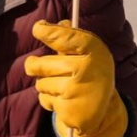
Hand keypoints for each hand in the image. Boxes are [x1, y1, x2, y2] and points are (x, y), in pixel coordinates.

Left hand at [25, 20, 127, 136]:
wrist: (103, 111)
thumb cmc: (90, 74)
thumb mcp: (87, 54)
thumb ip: (69, 39)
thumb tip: (51, 24)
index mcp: (94, 51)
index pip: (67, 37)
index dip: (50, 32)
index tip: (38, 28)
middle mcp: (86, 69)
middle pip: (41, 65)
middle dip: (33, 66)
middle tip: (33, 65)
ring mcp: (77, 91)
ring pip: (41, 84)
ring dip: (45, 85)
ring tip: (62, 87)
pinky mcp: (68, 110)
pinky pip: (44, 100)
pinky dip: (49, 100)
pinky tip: (64, 101)